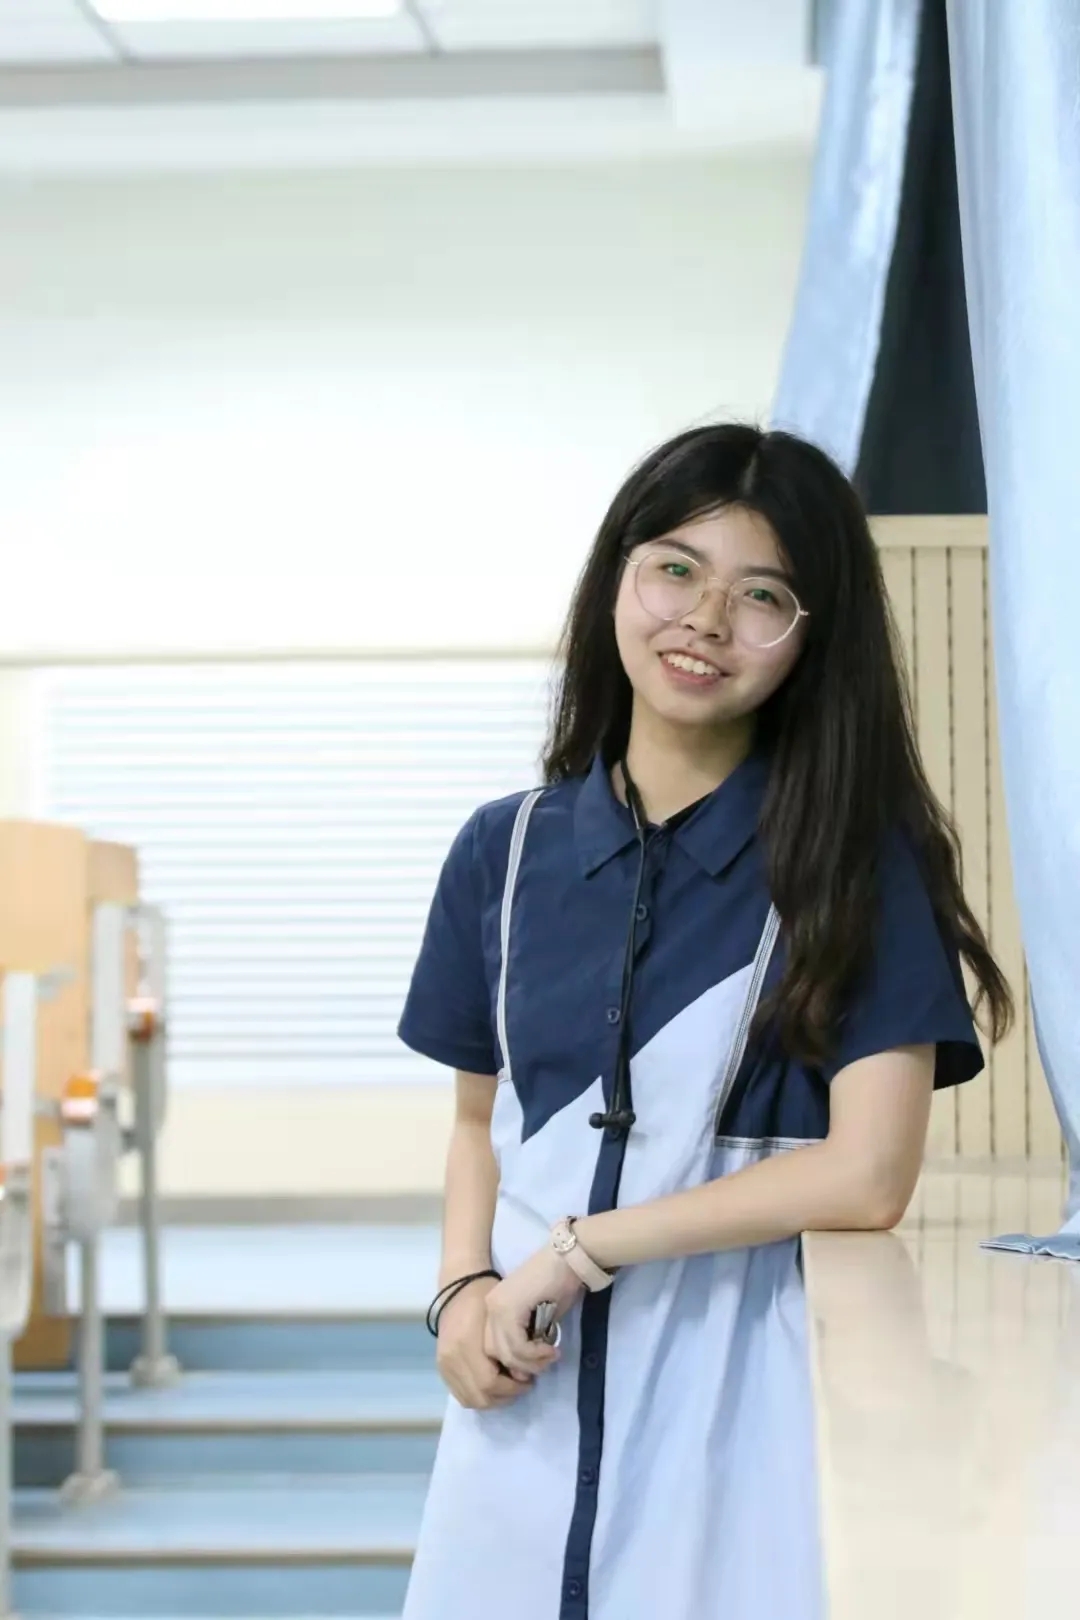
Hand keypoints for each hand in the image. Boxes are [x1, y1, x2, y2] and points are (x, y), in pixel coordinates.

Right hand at [435, 1276, 531, 1409]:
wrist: (457, 1287)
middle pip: (480, 1397)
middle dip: (505, 1397)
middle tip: (522, 1385)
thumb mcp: (500, 1317)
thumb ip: (508, 1348)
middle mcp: (451, 1359)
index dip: (512, 1388)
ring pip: (470, 1400)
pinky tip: (493, 1386)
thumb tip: (521, 1373)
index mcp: (465, 1344)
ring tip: (508, 1387)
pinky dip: (478, 1396)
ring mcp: (444, 1365)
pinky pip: (460, 1394)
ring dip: (492, 1400)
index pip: (490, 1383)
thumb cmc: (483, 1296)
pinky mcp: (441, 1367)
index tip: (529, 1380)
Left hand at [483, 1244, 584, 1380]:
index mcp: (495, 1308)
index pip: (493, 1348)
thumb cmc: (558, 1283)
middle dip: (520, 1366)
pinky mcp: (509, 1309)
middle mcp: (490, 1307)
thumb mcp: (539, 1319)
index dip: (514, 1363)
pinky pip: (517, 1345)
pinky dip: (535, 1354)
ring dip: (530, 1363)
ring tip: (551, 1356)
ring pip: (506, 1353)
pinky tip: (551, 1350)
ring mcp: (497, 1306)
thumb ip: (528, 1340)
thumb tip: (523, 1369)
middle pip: (494, 1353)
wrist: (568, 1258)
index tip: (537, 1366)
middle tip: (544, 1365)